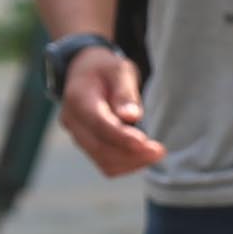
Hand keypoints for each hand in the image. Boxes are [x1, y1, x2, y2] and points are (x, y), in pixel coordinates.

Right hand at [57, 40, 164, 177]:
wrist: (85, 71)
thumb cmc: (106, 69)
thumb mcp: (119, 70)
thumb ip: (125, 93)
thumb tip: (132, 117)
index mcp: (78, 98)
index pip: (99, 124)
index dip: (122, 137)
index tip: (146, 144)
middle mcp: (73, 121)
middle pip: (101, 148)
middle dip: (132, 154)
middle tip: (159, 151)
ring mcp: (77, 136)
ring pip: (103, 161)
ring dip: (131, 162)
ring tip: (154, 152)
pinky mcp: (86, 145)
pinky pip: (105, 163)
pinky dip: (125, 163)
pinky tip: (142, 154)